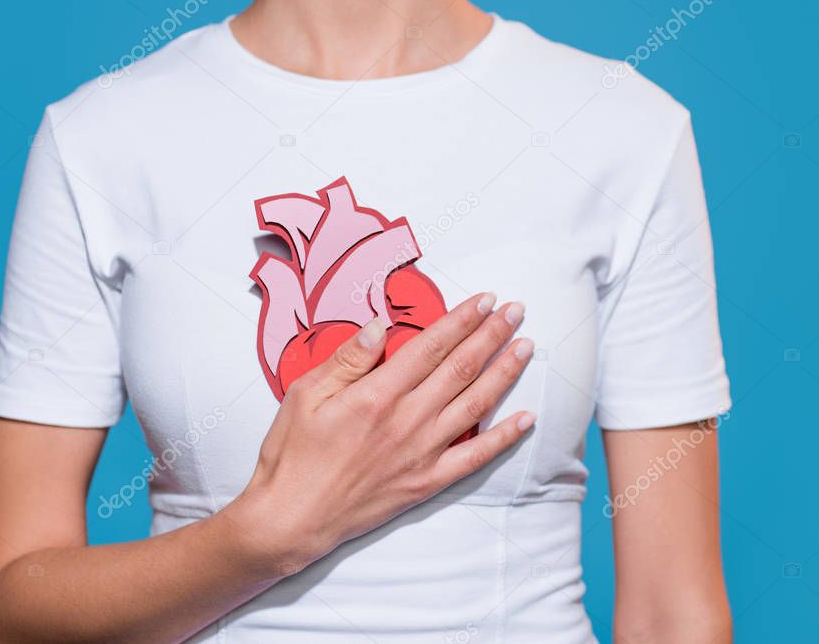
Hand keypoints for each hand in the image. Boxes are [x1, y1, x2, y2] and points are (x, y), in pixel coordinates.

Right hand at [222, 292, 535, 574]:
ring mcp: (421, 453)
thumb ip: (347, 358)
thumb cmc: (292, 454)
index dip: (461, 320)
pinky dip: (504, 437)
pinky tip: (526, 418)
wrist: (291, 518)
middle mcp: (407, 420)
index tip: (484, 300)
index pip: (431, 346)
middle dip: (492, 335)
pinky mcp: (426, 482)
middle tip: (516, 310)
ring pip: (475, 405)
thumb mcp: (304, 394)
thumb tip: (380, 325)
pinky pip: (475, 457)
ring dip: (504, 373)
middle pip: (461, 368)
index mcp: (377, 394)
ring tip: (526, 348)